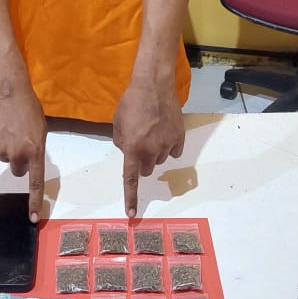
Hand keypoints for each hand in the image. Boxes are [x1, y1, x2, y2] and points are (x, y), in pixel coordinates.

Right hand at [0, 86, 46, 222]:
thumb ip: (36, 149)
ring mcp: (0, 150)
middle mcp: (18, 154)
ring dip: (5, 147)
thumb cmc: (28, 108)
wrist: (8, 91)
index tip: (32, 219)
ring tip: (7, 128)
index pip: (35, 183)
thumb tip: (30, 165)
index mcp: (35, 151)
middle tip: (18, 139)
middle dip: (18, 159)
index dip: (34, 202)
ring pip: (2, 158)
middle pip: (17, 170)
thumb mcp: (40, 130)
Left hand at [113, 81, 184, 216]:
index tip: (131, 214)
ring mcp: (168, 144)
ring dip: (155, 152)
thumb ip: (121, 141)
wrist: (154, 83)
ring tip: (151, 130)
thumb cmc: (131, 101)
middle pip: (146, 169)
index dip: (131, 198)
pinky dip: (169, 145)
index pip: (131, 179)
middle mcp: (152, 150)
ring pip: (160, 160)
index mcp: (133, 148)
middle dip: (141, 161)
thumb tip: (128, 151)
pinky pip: (174, 151)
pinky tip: (164, 131)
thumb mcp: (117, 122)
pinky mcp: (180, 137)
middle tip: (139, 142)